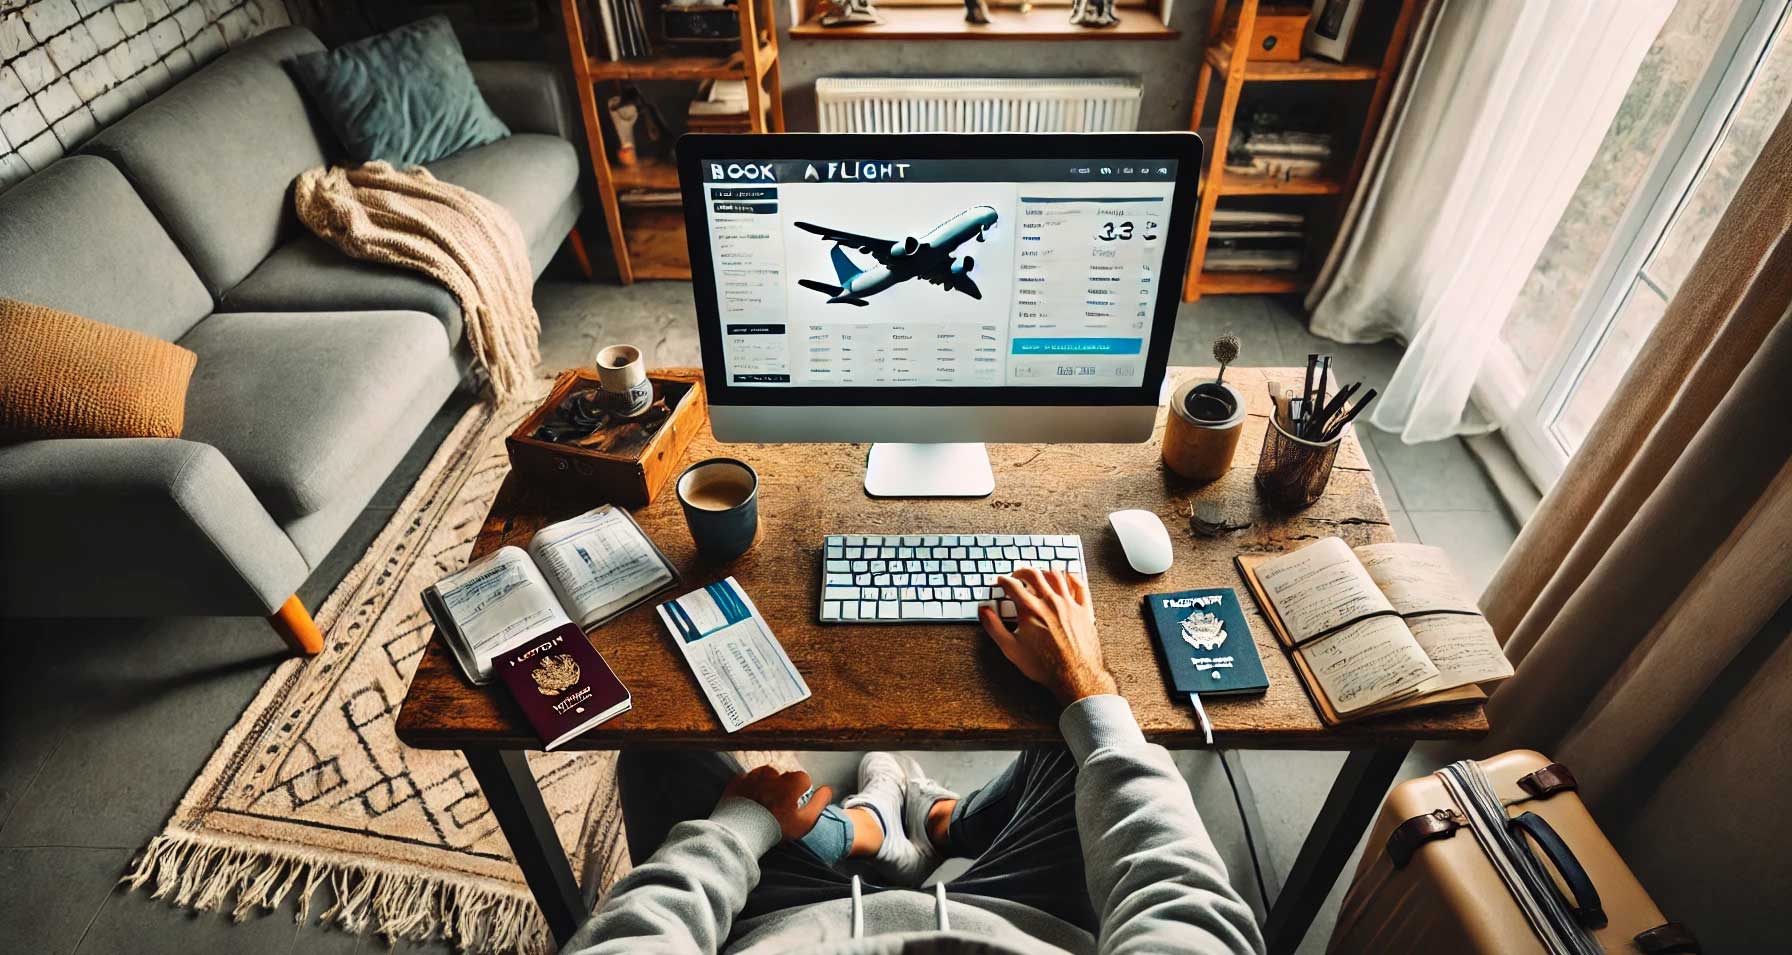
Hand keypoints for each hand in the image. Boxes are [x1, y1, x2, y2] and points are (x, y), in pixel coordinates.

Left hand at [722, 766, 831, 840]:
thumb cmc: (776, 826)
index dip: (801, 792)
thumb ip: (819, 802)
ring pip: (766, 775)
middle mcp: (775, 773)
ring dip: (767, 785)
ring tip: (764, 804)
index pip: (803, 779)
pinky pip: (748, 779)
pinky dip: (750, 787)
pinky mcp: (739, 781)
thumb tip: (827, 789)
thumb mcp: (805, 820)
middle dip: (783, 788)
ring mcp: (755, 775)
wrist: (742, 831)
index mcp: (792, 781)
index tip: (794, 804)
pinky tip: (750, 800)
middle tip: (778, 807)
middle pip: (784, 777)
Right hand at [979, 567, 1116, 705]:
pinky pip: (1079, 586)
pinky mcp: (1084, 610)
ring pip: (1057, 576)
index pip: (1013, 585)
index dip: (1003, 581)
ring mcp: (1069, 604)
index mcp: (1030, 609)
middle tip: (1017, 575)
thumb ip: (994, 627)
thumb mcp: (1011, 649)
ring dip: (1045, 571)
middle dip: (1022, 571)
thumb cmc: (1045, 665)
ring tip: (1040, 574)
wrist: (1075, 675)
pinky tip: (1068, 577)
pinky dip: (1072, 577)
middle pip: (1034, 574)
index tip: (1001, 582)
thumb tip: (984, 611)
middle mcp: (1050, 602)